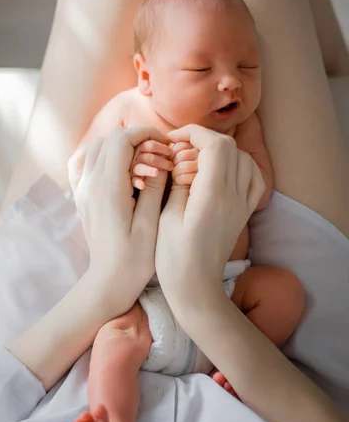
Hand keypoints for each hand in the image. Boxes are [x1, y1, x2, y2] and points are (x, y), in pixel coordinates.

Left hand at [68, 126, 167, 311]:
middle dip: (136, 138)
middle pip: (108, 139)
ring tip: (141, 160)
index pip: (122, 140)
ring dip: (119, 146)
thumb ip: (154, 187)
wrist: (109, 281)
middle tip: (157, 154)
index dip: (145, 133)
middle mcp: (90, 184)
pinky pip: (83, 162)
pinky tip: (117, 166)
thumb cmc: (135, 259)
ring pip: (95, 147)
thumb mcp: (151, 224)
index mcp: (109, 189)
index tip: (164, 144)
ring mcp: (82, 189)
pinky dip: (100, 155)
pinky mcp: (81, 196)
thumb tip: (160, 161)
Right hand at [131, 139, 172, 189]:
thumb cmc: (151, 162)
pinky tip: (142, 186)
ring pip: (140, 168)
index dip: (160, 147)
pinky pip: (132, 181)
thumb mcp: (153, 152)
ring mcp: (132, 169)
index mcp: (140, 149)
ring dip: (148, 170)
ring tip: (156, 173)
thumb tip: (170, 142)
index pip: (149, 145)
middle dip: (160, 160)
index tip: (170, 152)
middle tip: (171, 166)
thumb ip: (160, 148)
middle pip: (146, 156)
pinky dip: (137, 182)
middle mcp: (135, 158)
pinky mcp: (130, 181)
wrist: (132, 180)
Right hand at [156, 125, 264, 304]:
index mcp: (212, 195)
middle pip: (230, 147)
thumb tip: (180, 159)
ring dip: (219, 151)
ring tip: (195, 161)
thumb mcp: (166, 217)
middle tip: (180, 150)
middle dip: (203, 139)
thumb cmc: (174, 257)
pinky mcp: (244, 212)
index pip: (214, 145)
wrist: (196, 287)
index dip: (193, 134)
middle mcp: (234, 196)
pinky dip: (239, 166)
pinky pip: (253, 178)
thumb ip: (177, 182)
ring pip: (243, 158)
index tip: (173, 139)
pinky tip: (219, 172)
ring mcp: (242, 204)